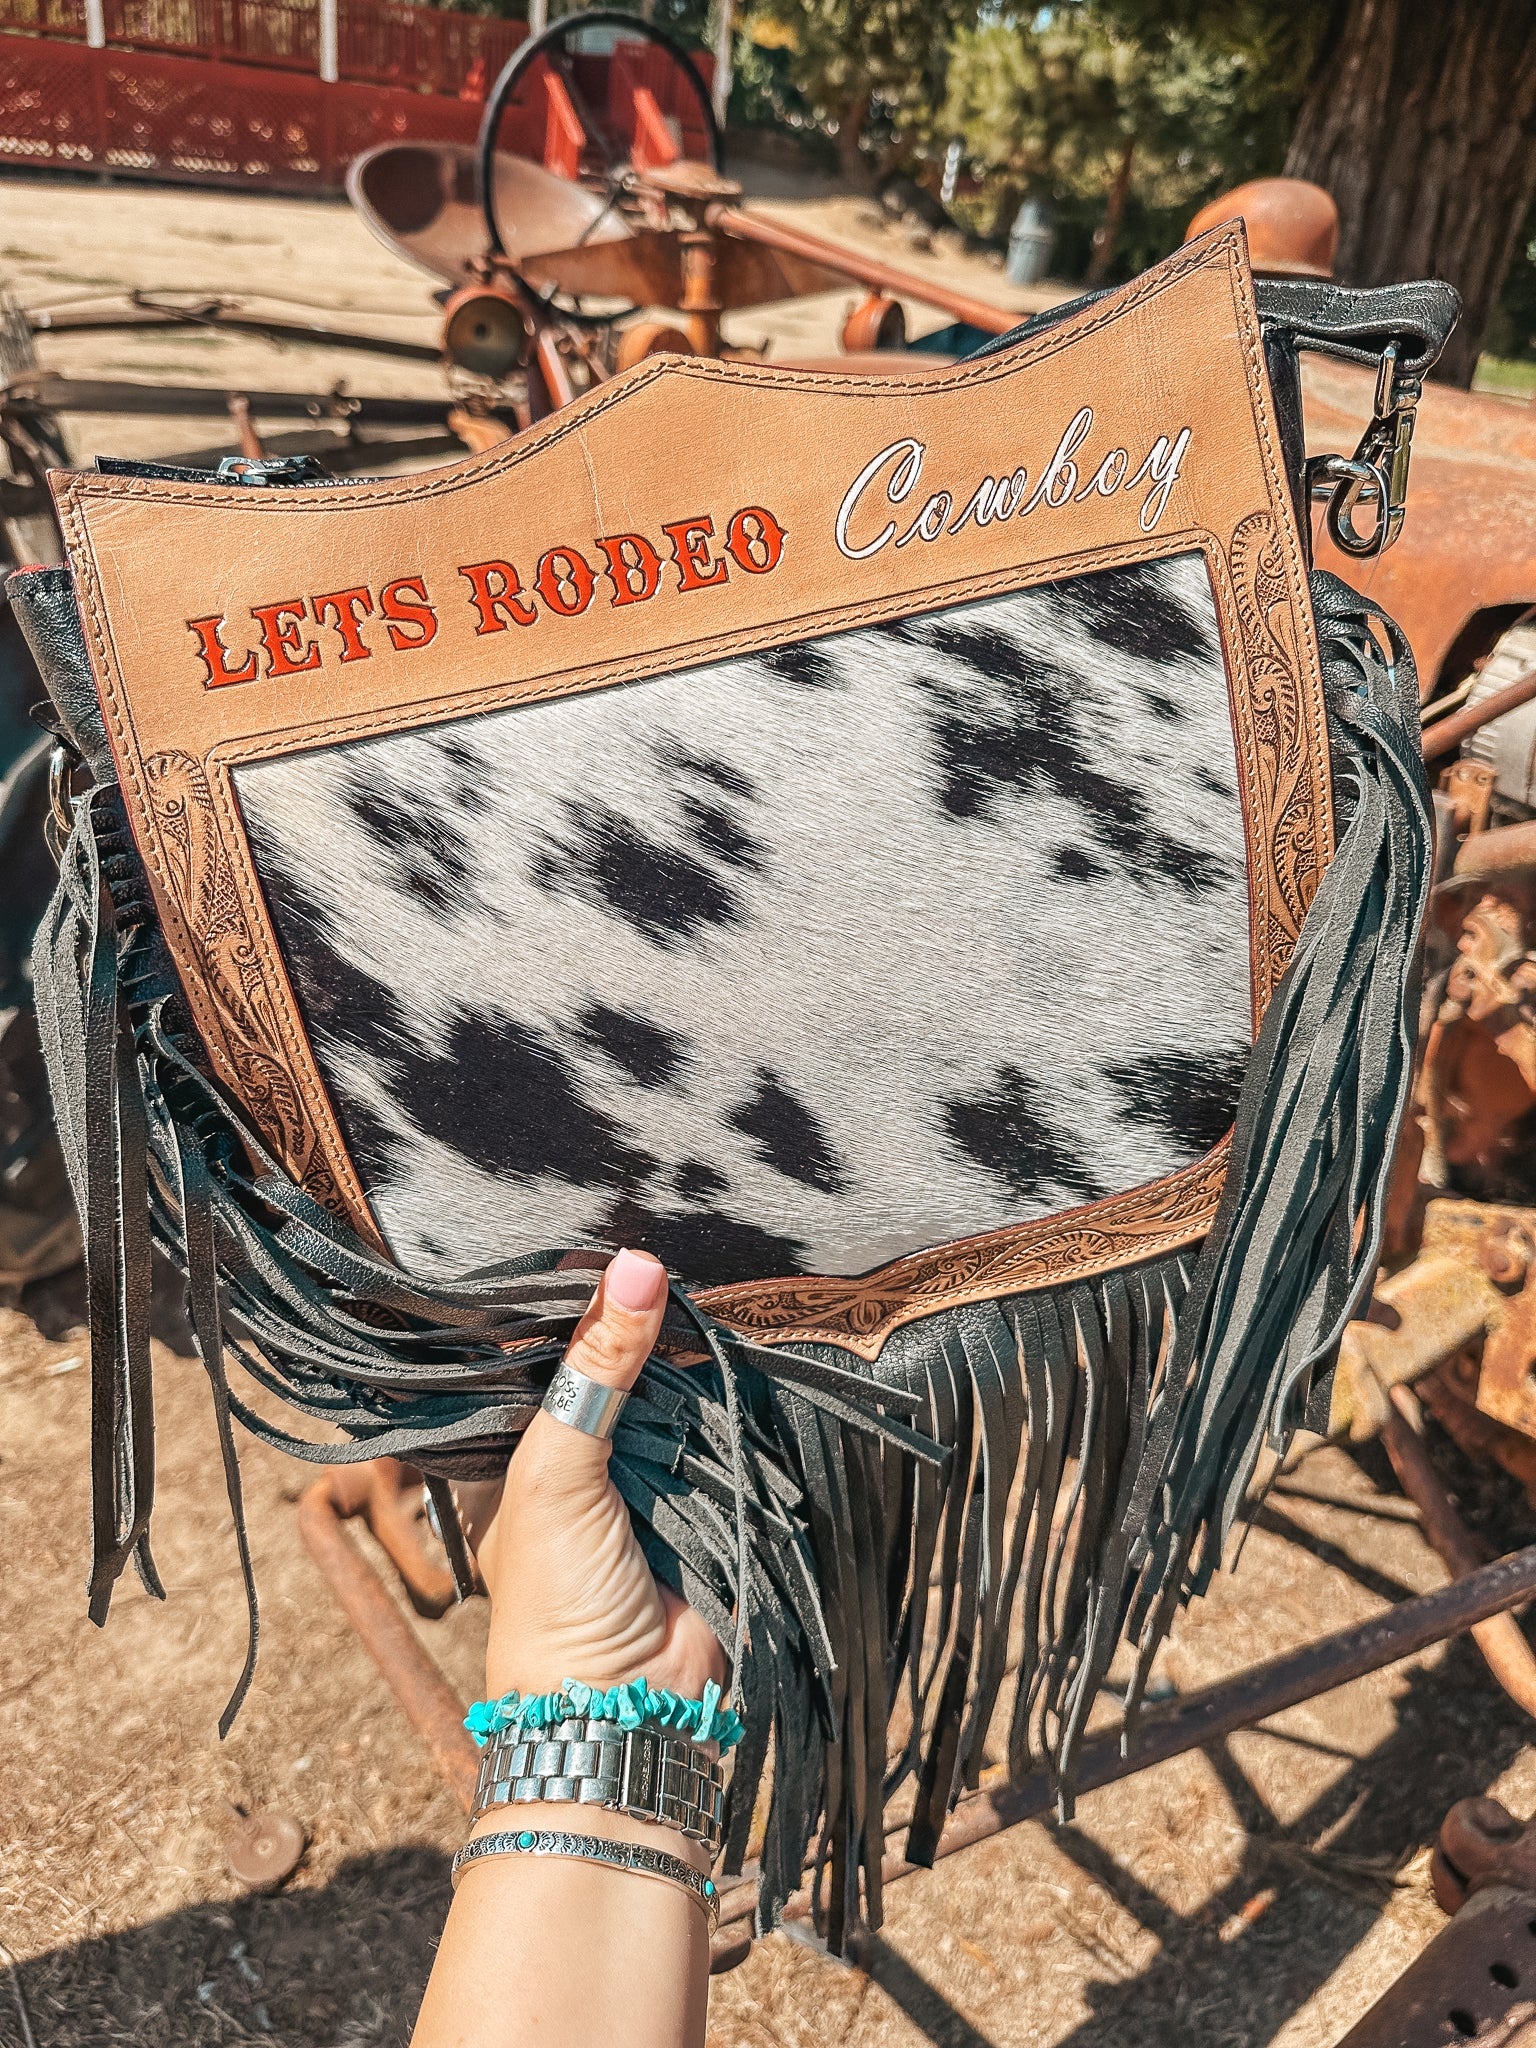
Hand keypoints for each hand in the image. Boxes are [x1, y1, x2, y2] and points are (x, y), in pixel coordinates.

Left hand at [457, 1248, 726, 1704]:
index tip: (619, 1234)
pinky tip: (755, 1348)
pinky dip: (740, 1405)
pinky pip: (727, 1436)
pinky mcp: (708, 1501)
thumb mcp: (557, 1472)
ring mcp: (649, 1479)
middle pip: (624, 1369)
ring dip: (702, 1361)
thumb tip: (635, 1264)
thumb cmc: (556, 1601)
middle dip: (651, 1324)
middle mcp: (586, 1457)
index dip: (583, 1304)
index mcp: (526, 1450)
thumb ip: (596, 1370)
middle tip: (687, 1246)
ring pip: (680, 1396)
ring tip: (727, 1284)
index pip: (553, 1354)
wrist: (629, 1712)